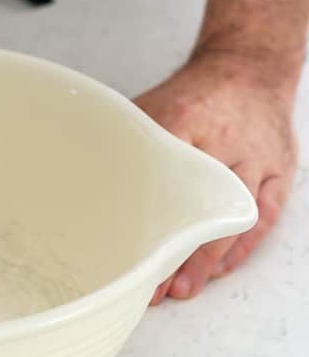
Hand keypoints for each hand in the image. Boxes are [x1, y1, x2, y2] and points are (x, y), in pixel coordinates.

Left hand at [133, 49, 296, 302]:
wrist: (248, 67)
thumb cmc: (195, 92)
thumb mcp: (153, 104)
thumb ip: (125, 137)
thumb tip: (77, 167)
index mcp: (184, 120)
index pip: (161, 177)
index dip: (144, 218)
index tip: (124, 248)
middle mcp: (223, 142)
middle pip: (198, 207)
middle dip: (173, 251)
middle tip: (149, 286)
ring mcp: (255, 159)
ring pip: (231, 219)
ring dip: (206, 260)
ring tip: (180, 289)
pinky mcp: (278, 171)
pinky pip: (262, 218)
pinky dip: (240, 248)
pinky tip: (219, 270)